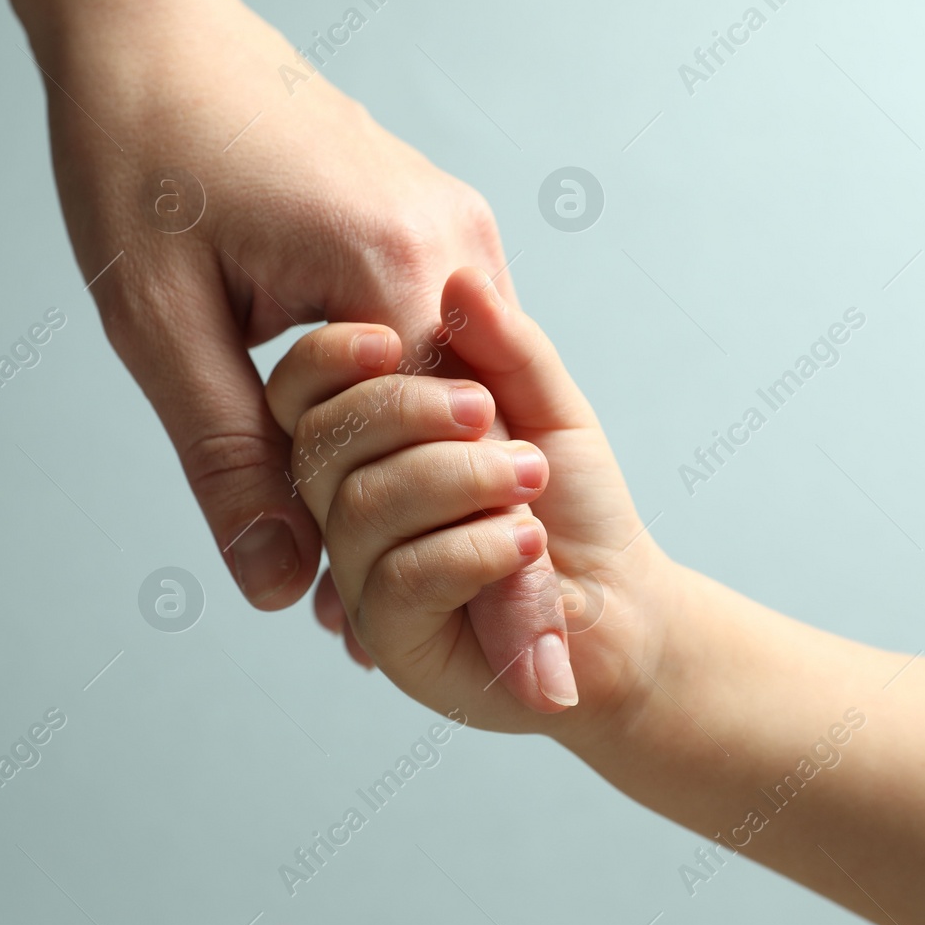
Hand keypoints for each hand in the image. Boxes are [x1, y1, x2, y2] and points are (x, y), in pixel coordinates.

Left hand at [32, 0, 517, 606]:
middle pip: (481, 429)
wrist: (154, 30)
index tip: (532, 675)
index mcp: (391, 266)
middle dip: (481, 546)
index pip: (464, 456)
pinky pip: (441, 339)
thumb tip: (282, 587)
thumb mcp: (160, 324)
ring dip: (444, 478)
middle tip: (495, 660)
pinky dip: (424, 412)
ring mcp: (451, 226)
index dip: (494, 578)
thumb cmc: (141, 162)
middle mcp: (449, 243)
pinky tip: (395, 476)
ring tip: (422, 589)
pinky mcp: (432, 221)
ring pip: (464, 383)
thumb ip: (228, 458)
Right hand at [266, 267, 673, 733]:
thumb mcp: (550, 407)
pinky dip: (474, 548)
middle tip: (491, 414)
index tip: (390, 339)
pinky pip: (402, 578)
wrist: (625, 608)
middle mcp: (348, 508)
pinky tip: (527, 544)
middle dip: (408, 413)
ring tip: (530, 479)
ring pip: (365, 507)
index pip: (300, 393)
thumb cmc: (578, 508)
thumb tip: (460, 283)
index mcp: (370, 444)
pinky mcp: (394, 640)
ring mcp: (363, 577)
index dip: (328, 360)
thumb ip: (505, 347)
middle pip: (321, 444)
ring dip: (459, 482)